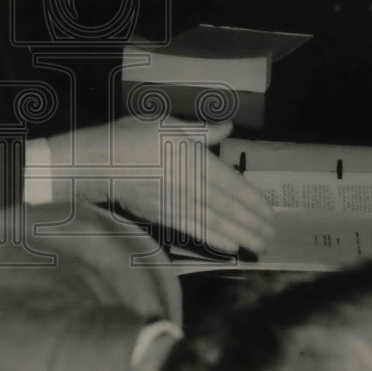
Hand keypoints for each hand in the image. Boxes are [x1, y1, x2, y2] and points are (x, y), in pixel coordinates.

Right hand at [46, 115, 274, 254]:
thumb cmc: (133, 137)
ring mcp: (178, 205)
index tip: (271, 212)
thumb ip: (200, 130)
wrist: (99, 163)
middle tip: (272, 236)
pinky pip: (194, 230)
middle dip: (253, 224)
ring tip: (259, 246)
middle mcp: (191, 187)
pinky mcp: (164, 217)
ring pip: (215, 223)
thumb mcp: (167, 123)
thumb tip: (227, 128)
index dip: (254, 201)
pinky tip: (229, 247)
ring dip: (240, 236)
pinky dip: (214, 240)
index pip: (233, 185)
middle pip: (228, 209)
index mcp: (196, 161)